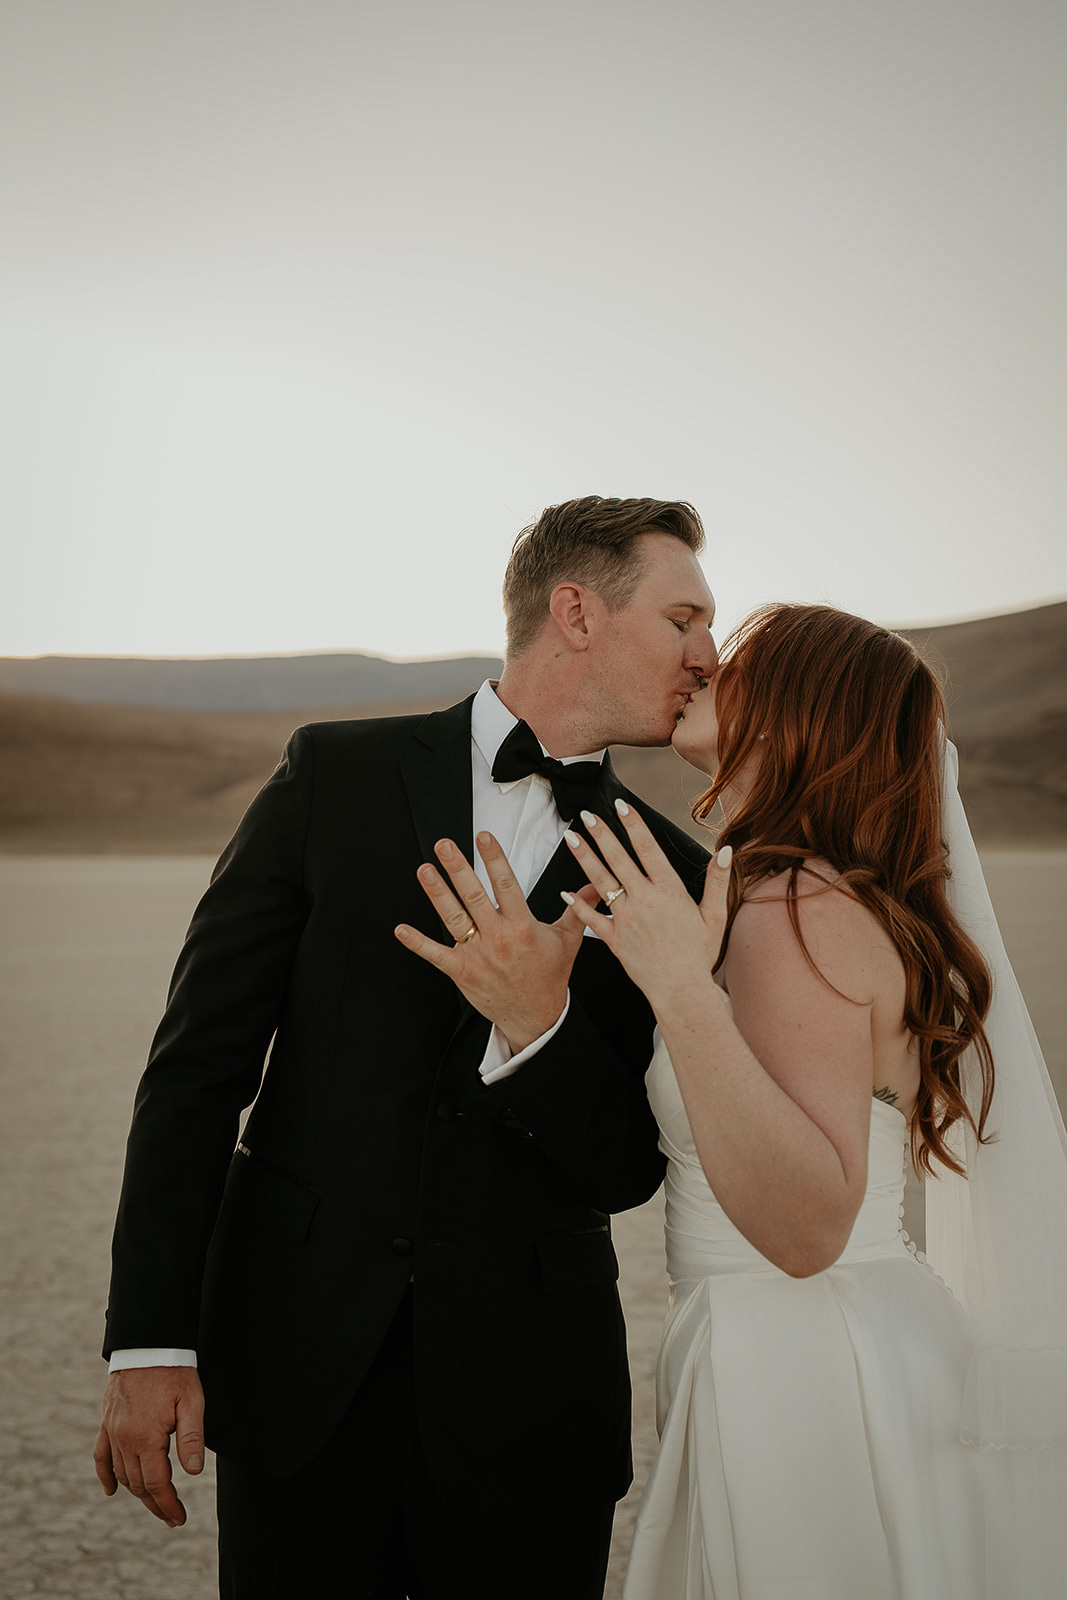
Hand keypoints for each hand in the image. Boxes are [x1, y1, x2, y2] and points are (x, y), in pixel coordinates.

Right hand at [93, 1366, 205, 1527]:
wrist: (147, 1344)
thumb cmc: (174, 1371)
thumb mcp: (192, 1401)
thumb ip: (192, 1437)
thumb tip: (194, 1472)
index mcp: (146, 1437)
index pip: (157, 1484)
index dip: (169, 1505)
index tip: (179, 1518)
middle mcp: (124, 1439)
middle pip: (138, 1484)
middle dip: (156, 1504)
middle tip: (171, 1518)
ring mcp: (112, 1431)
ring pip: (121, 1473)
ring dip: (136, 1492)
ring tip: (155, 1503)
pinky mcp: (106, 1422)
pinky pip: (101, 1456)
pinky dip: (105, 1475)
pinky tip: (110, 1490)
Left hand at [394, 831, 596, 1050]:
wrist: (537, 1018)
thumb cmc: (550, 977)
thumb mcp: (569, 940)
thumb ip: (579, 909)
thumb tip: (595, 886)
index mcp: (523, 926)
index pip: (506, 885)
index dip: (494, 859)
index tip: (483, 837)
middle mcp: (499, 938)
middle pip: (475, 897)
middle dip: (458, 869)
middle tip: (444, 845)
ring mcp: (479, 955)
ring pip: (454, 919)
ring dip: (437, 894)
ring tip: (425, 870)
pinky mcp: (463, 972)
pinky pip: (437, 955)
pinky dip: (418, 943)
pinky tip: (401, 929)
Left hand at [560, 802, 731, 1005]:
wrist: (681, 990)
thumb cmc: (699, 955)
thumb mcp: (715, 915)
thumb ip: (717, 881)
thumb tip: (726, 851)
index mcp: (669, 890)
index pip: (648, 848)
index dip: (634, 825)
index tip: (622, 805)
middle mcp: (644, 899)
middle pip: (618, 859)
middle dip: (601, 833)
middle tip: (586, 814)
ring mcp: (626, 918)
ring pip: (601, 881)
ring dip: (584, 857)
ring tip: (571, 838)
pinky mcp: (614, 938)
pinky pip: (592, 917)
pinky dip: (578, 904)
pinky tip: (566, 891)